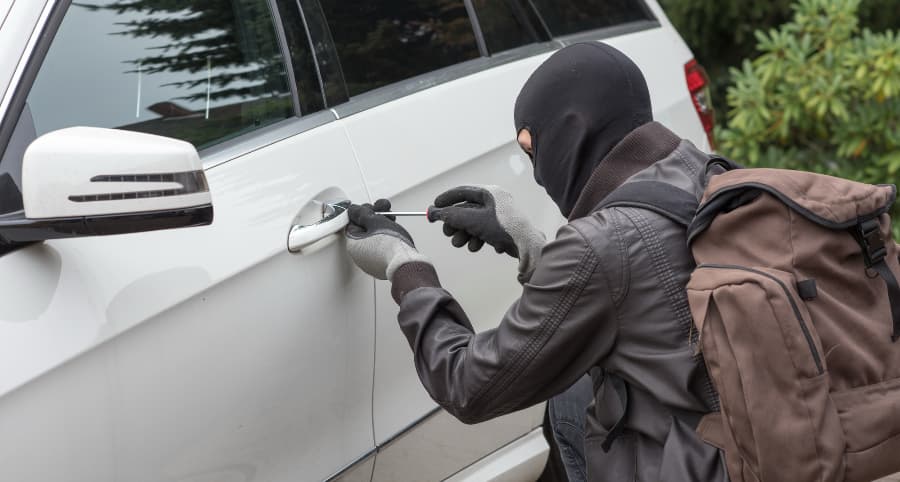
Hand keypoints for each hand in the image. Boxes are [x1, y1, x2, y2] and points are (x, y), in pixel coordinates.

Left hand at [345, 199, 430, 280]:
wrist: (406, 264)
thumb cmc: (391, 245)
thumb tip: (353, 210)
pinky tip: (396, 235)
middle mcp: (359, 256)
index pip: (354, 223)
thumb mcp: (376, 220)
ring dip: (384, 227)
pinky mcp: (382, 266)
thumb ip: (363, 213)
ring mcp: (371, 263)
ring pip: (375, 239)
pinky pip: (382, 249)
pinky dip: (388, 241)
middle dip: (376, 219)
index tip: (373, 209)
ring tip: (393, 222)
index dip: (364, 213)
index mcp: (353, 245)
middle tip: (386, 213)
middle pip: (365, 230)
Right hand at [428, 186, 545, 282]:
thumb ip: (451, 215)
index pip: (463, 191)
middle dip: (455, 224)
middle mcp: (495, 202)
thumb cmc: (502, 228)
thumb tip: (435, 212)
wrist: (527, 247)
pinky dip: (477, 239)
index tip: (434, 208)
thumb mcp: (472, 220)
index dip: (446, 199)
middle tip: (447, 233)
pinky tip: (477, 246)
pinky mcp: (503, 229)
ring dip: (464, 234)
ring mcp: (500, 216)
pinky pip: (484, 231)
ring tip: (461, 243)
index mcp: (490, 193)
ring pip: (474, 223)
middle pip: (466, 210)